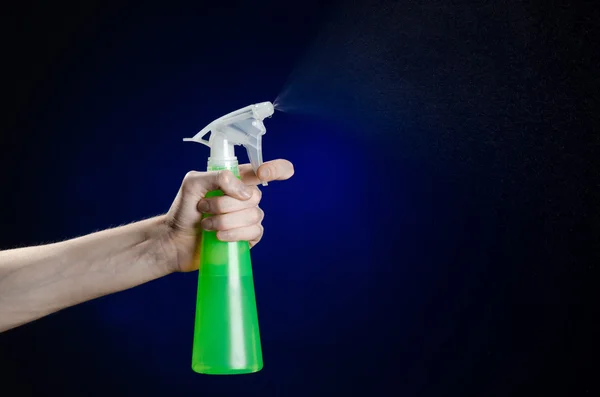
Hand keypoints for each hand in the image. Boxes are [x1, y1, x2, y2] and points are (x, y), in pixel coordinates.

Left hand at [164, 159, 293, 271]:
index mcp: (237, 180)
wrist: (175, 240)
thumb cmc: (183, 210)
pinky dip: (234, 234)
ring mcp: (248, 218)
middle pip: (254, 196)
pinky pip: (254, 232)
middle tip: (204, 208)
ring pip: (253, 215)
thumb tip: (242, 192)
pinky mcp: (247, 238)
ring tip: (207, 224)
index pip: (267, 170)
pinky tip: (219, 237)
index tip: (262, 174)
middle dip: (225, 204)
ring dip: (225, 221)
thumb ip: (217, 177)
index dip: (277, 169)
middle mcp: (245, 198)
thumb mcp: (193, 183)